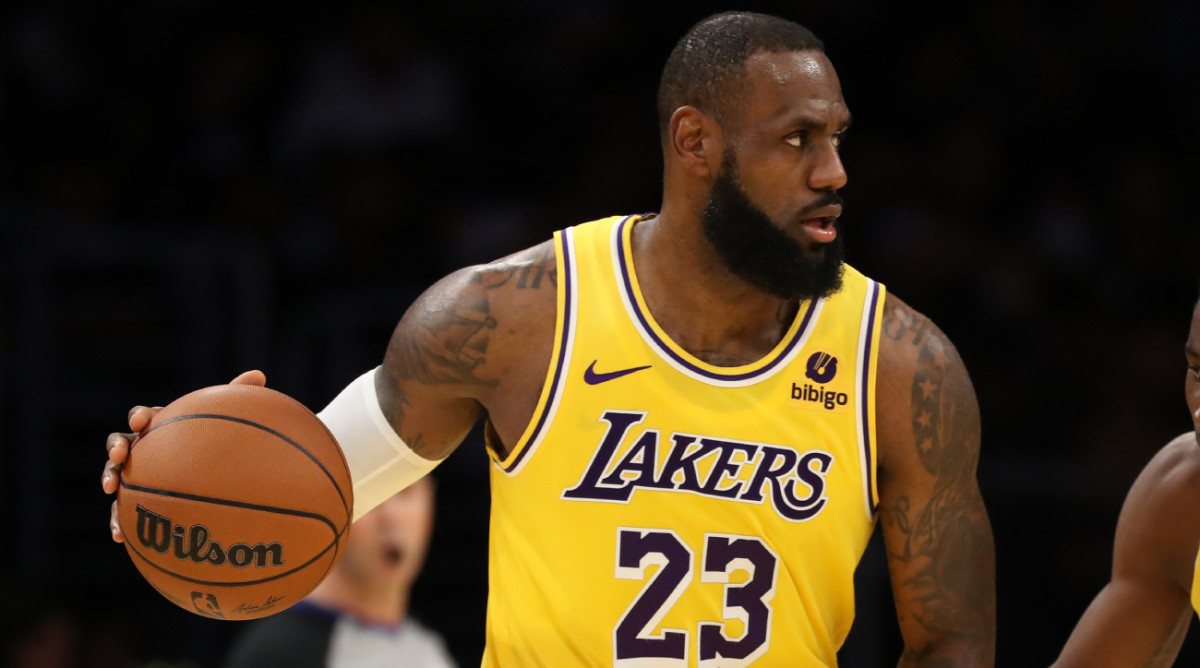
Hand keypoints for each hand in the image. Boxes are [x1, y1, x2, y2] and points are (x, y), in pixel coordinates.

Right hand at [102, 370, 266, 541]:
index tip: (144, 421)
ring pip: (115, 474)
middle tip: (120, 454)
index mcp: (160, 426)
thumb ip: (237, 398)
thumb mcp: (229, 423)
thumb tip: (259, 374)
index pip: (144, 416)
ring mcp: (136, 474)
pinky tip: (119, 535)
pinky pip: (122, 510)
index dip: (141, 416)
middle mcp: (142, 448)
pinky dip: (117, 519)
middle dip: (116, 445)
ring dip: (109, 477)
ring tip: (110, 489)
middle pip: (119, 441)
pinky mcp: (136, 500)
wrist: (213, 476)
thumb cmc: (218, 443)